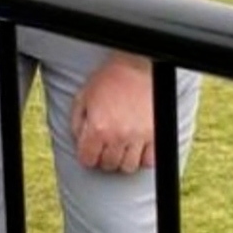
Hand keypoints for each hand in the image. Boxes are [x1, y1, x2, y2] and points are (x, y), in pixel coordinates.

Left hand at [69, 55, 155, 173]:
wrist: (137, 66)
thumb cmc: (109, 79)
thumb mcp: (83, 97)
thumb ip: (77, 123)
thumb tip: (80, 142)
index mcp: (98, 128)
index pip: (88, 160)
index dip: (87, 156)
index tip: (90, 151)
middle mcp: (119, 135)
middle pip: (108, 165)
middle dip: (104, 158)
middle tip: (106, 146)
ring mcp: (139, 137)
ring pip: (128, 166)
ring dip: (123, 159)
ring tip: (121, 146)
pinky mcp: (156, 134)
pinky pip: (150, 161)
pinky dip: (143, 158)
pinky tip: (137, 146)